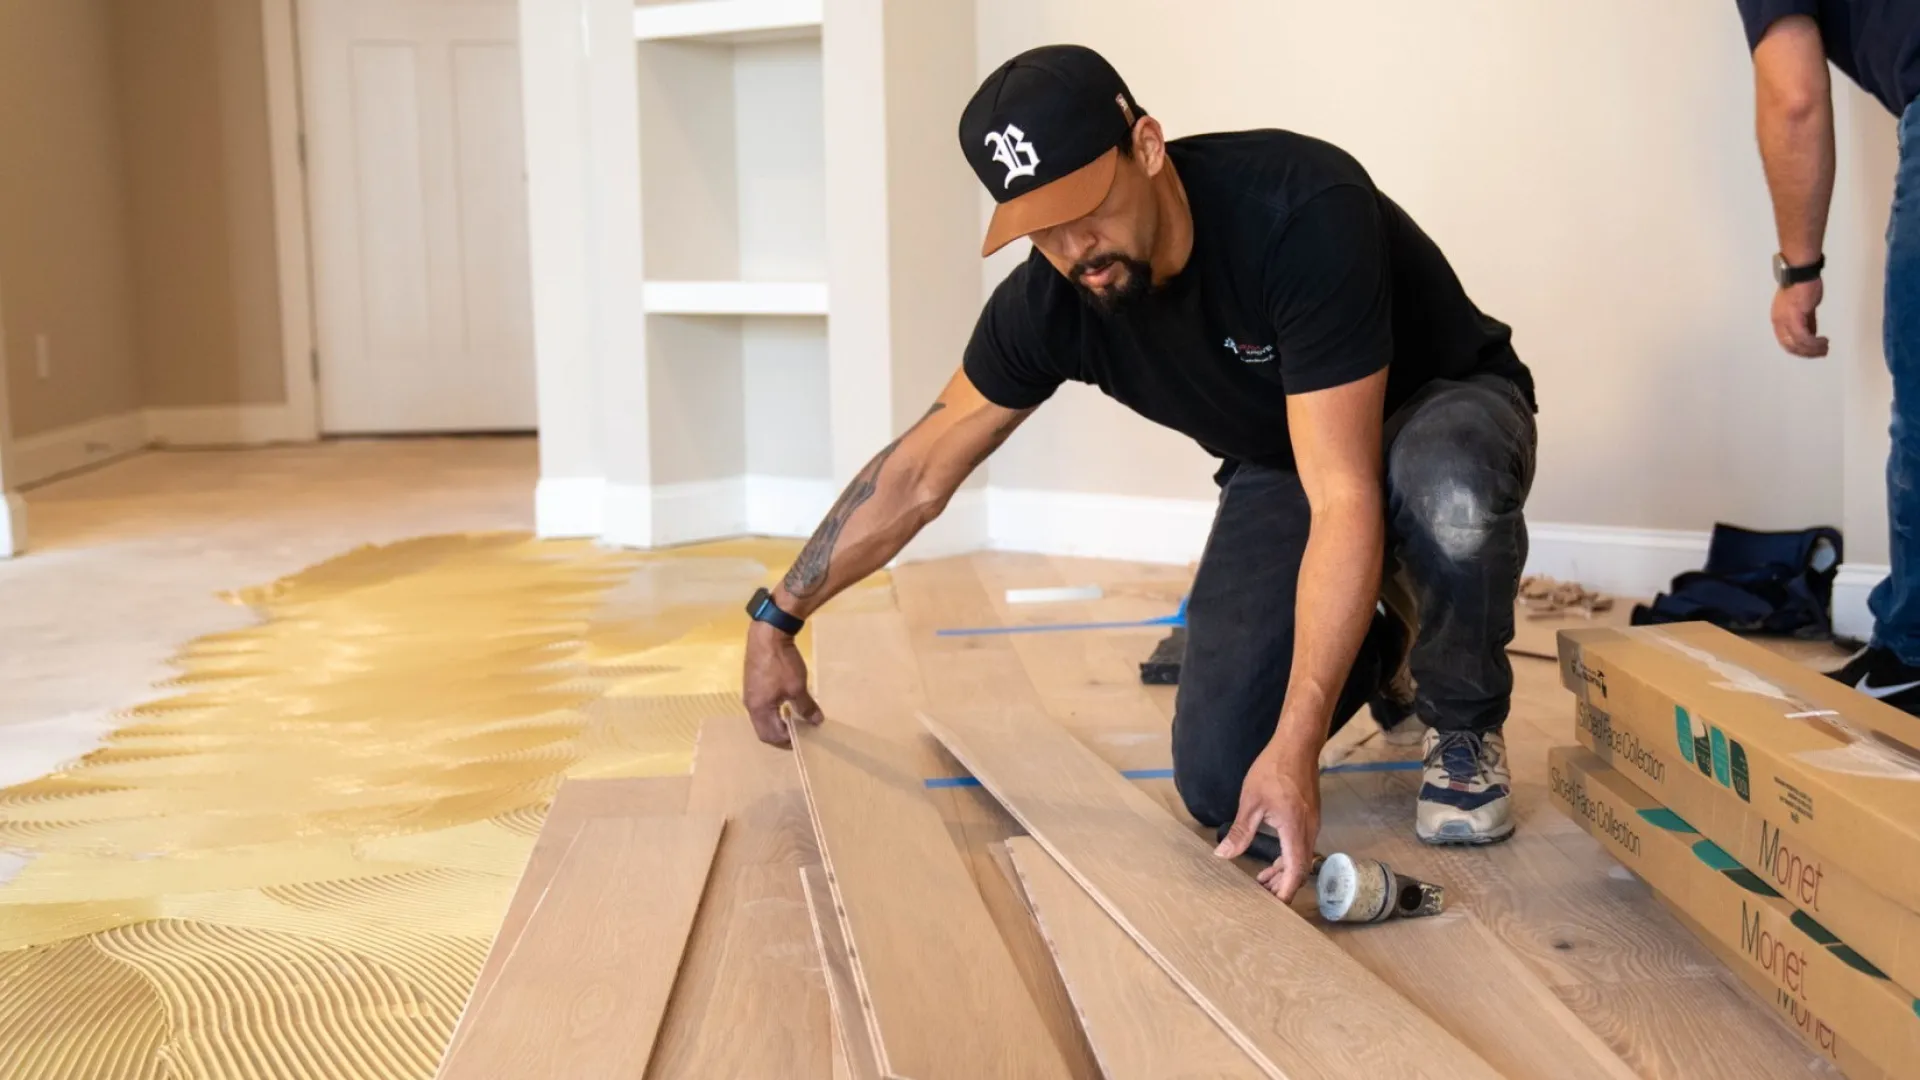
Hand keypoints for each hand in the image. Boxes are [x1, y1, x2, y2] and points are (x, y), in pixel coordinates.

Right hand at [742, 620, 821, 746]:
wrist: (768, 634)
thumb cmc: (781, 664)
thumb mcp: (797, 687)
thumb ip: (806, 707)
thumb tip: (816, 722)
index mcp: (758, 709)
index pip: (770, 736)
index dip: (786, 741)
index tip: (803, 740)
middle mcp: (750, 704)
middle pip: (763, 729)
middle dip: (780, 734)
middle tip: (799, 733)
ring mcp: (749, 692)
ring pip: (762, 716)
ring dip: (777, 721)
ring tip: (794, 719)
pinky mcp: (752, 681)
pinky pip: (762, 704)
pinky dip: (773, 710)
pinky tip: (785, 703)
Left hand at [1213, 742, 1321, 901]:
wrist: (1297, 746)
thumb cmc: (1273, 770)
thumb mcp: (1251, 802)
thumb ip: (1240, 832)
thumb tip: (1223, 854)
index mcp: (1295, 829)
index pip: (1296, 870)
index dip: (1286, 890)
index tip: (1274, 904)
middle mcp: (1308, 830)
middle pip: (1300, 868)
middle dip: (1283, 885)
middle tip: (1262, 895)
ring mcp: (1312, 824)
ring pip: (1302, 857)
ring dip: (1284, 871)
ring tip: (1263, 880)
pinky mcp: (1310, 817)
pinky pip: (1302, 845)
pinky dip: (1288, 857)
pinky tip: (1273, 858)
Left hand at [1772, 279, 1828, 356]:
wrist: (1801, 273)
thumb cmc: (1803, 286)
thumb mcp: (1805, 308)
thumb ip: (1808, 322)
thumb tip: (1812, 334)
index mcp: (1778, 320)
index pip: (1785, 342)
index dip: (1799, 350)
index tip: (1812, 352)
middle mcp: (1779, 322)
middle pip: (1790, 347)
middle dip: (1807, 353)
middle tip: (1821, 353)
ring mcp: (1785, 320)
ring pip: (1798, 344)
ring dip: (1813, 350)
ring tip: (1825, 348)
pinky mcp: (1795, 317)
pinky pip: (1804, 337)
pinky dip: (1814, 343)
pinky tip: (1823, 341)